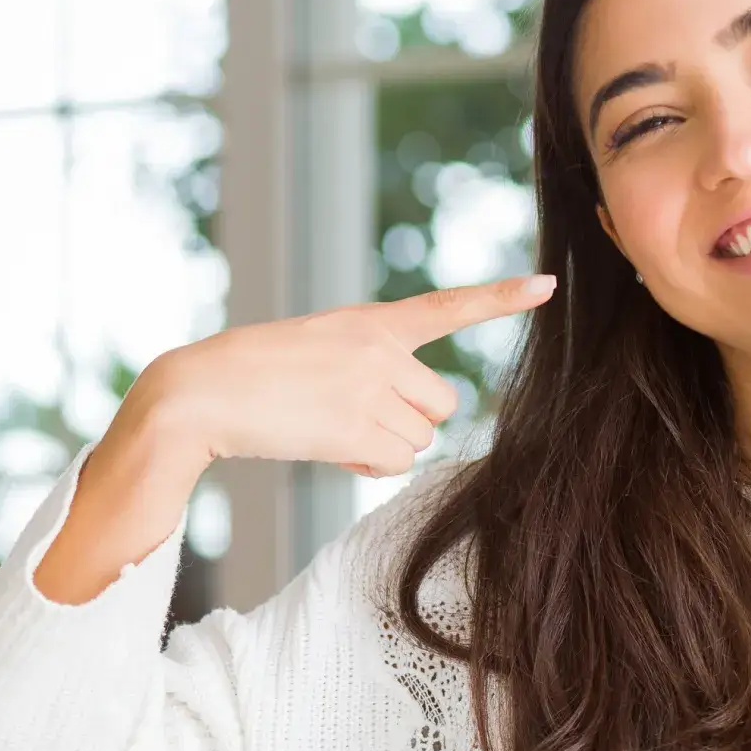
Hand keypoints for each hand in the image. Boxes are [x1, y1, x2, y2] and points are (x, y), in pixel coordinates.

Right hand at [135, 273, 557, 477]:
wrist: (203, 391)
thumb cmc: (253, 374)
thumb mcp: (320, 348)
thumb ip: (370, 368)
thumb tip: (405, 432)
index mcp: (371, 321)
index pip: (448, 307)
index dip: (501, 299)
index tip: (547, 285)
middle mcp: (381, 350)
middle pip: (442, 401)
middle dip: (411, 419)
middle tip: (357, 417)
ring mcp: (372, 388)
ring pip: (419, 437)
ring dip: (384, 444)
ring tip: (329, 427)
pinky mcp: (357, 428)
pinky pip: (394, 462)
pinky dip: (366, 464)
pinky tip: (326, 445)